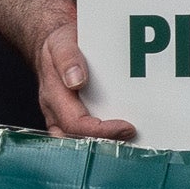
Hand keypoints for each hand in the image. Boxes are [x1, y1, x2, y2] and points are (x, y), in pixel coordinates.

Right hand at [31, 21, 134, 140]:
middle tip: (134, 139)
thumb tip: (77, 80)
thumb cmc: (59, 45)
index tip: (127, 127)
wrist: (54, 44)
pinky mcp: (76, 118)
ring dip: (108, 145)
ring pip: (82, 143)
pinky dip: (108, 139)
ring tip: (135, 143)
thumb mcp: (61, 44)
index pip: (75, 123)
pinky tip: (130, 138)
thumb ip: (67, 59)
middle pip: (78, 142)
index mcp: (54, 97)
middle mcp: (58, 113)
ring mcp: (65, 118)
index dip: (101, 130)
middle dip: (106, 144)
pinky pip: (88, 136)